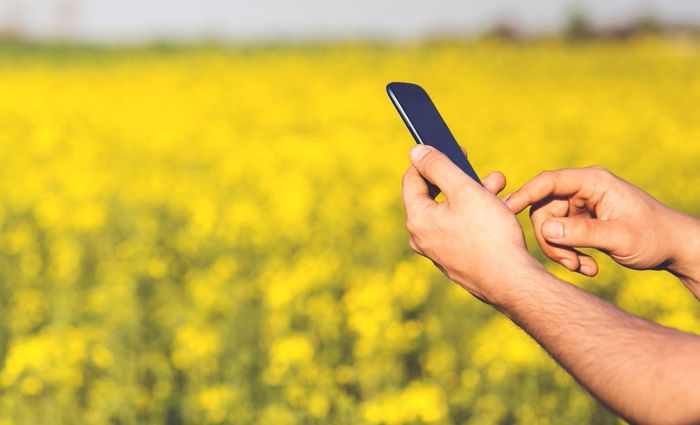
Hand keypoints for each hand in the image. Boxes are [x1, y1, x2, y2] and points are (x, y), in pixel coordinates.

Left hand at [402, 145, 541, 304]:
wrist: (512, 282)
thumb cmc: (489, 235)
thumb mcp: (465, 190)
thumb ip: (438, 166)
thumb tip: (415, 151)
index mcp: (417, 219)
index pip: (412, 179)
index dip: (431, 159)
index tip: (454, 148)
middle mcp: (421, 237)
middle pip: (435, 195)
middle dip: (462, 178)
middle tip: (487, 172)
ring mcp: (438, 251)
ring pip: (452, 211)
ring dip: (475, 194)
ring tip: (500, 186)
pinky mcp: (455, 260)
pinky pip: (461, 228)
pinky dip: (477, 215)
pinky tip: (500, 210)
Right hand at [504, 166, 699, 279]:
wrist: (675, 249)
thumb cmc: (654, 237)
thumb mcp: (619, 237)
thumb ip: (581, 233)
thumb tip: (545, 231)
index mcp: (592, 182)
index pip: (548, 182)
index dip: (524, 195)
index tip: (505, 211)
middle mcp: (583, 190)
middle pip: (543, 210)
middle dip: (551, 240)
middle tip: (570, 263)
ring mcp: (581, 206)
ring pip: (550, 228)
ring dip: (562, 252)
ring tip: (584, 268)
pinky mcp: (581, 222)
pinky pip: (561, 237)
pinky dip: (570, 254)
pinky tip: (589, 267)